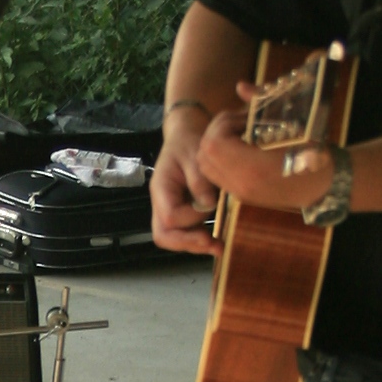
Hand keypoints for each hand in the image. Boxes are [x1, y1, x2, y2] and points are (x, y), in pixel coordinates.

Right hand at [151, 114, 217, 254]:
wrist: (187, 135)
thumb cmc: (189, 141)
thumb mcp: (196, 153)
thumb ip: (199, 178)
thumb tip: (208, 204)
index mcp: (162, 187)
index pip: (170, 216)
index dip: (191, 218)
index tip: (210, 207)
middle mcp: (161, 202)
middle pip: (164, 235)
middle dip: (188, 243)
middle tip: (214, 245)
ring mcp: (169, 209)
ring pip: (173, 238)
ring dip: (194, 245)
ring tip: (219, 246)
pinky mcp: (181, 212)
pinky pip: (184, 232)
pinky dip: (199, 239)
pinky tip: (216, 239)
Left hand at [200, 88, 330, 215]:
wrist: (323, 187)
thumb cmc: (313, 155)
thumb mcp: (295, 126)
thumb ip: (264, 104)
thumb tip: (241, 86)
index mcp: (254, 169)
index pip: (214, 144)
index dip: (223, 125)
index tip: (244, 120)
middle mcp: (242, 184)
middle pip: (205, 153)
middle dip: (218, 132)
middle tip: (241, 123)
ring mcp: (240, 192)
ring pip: (206, 164)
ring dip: (217, 144)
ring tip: (241, 133)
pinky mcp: (241, 194)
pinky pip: (215, 174)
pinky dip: (221, 157)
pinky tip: (243, 147)